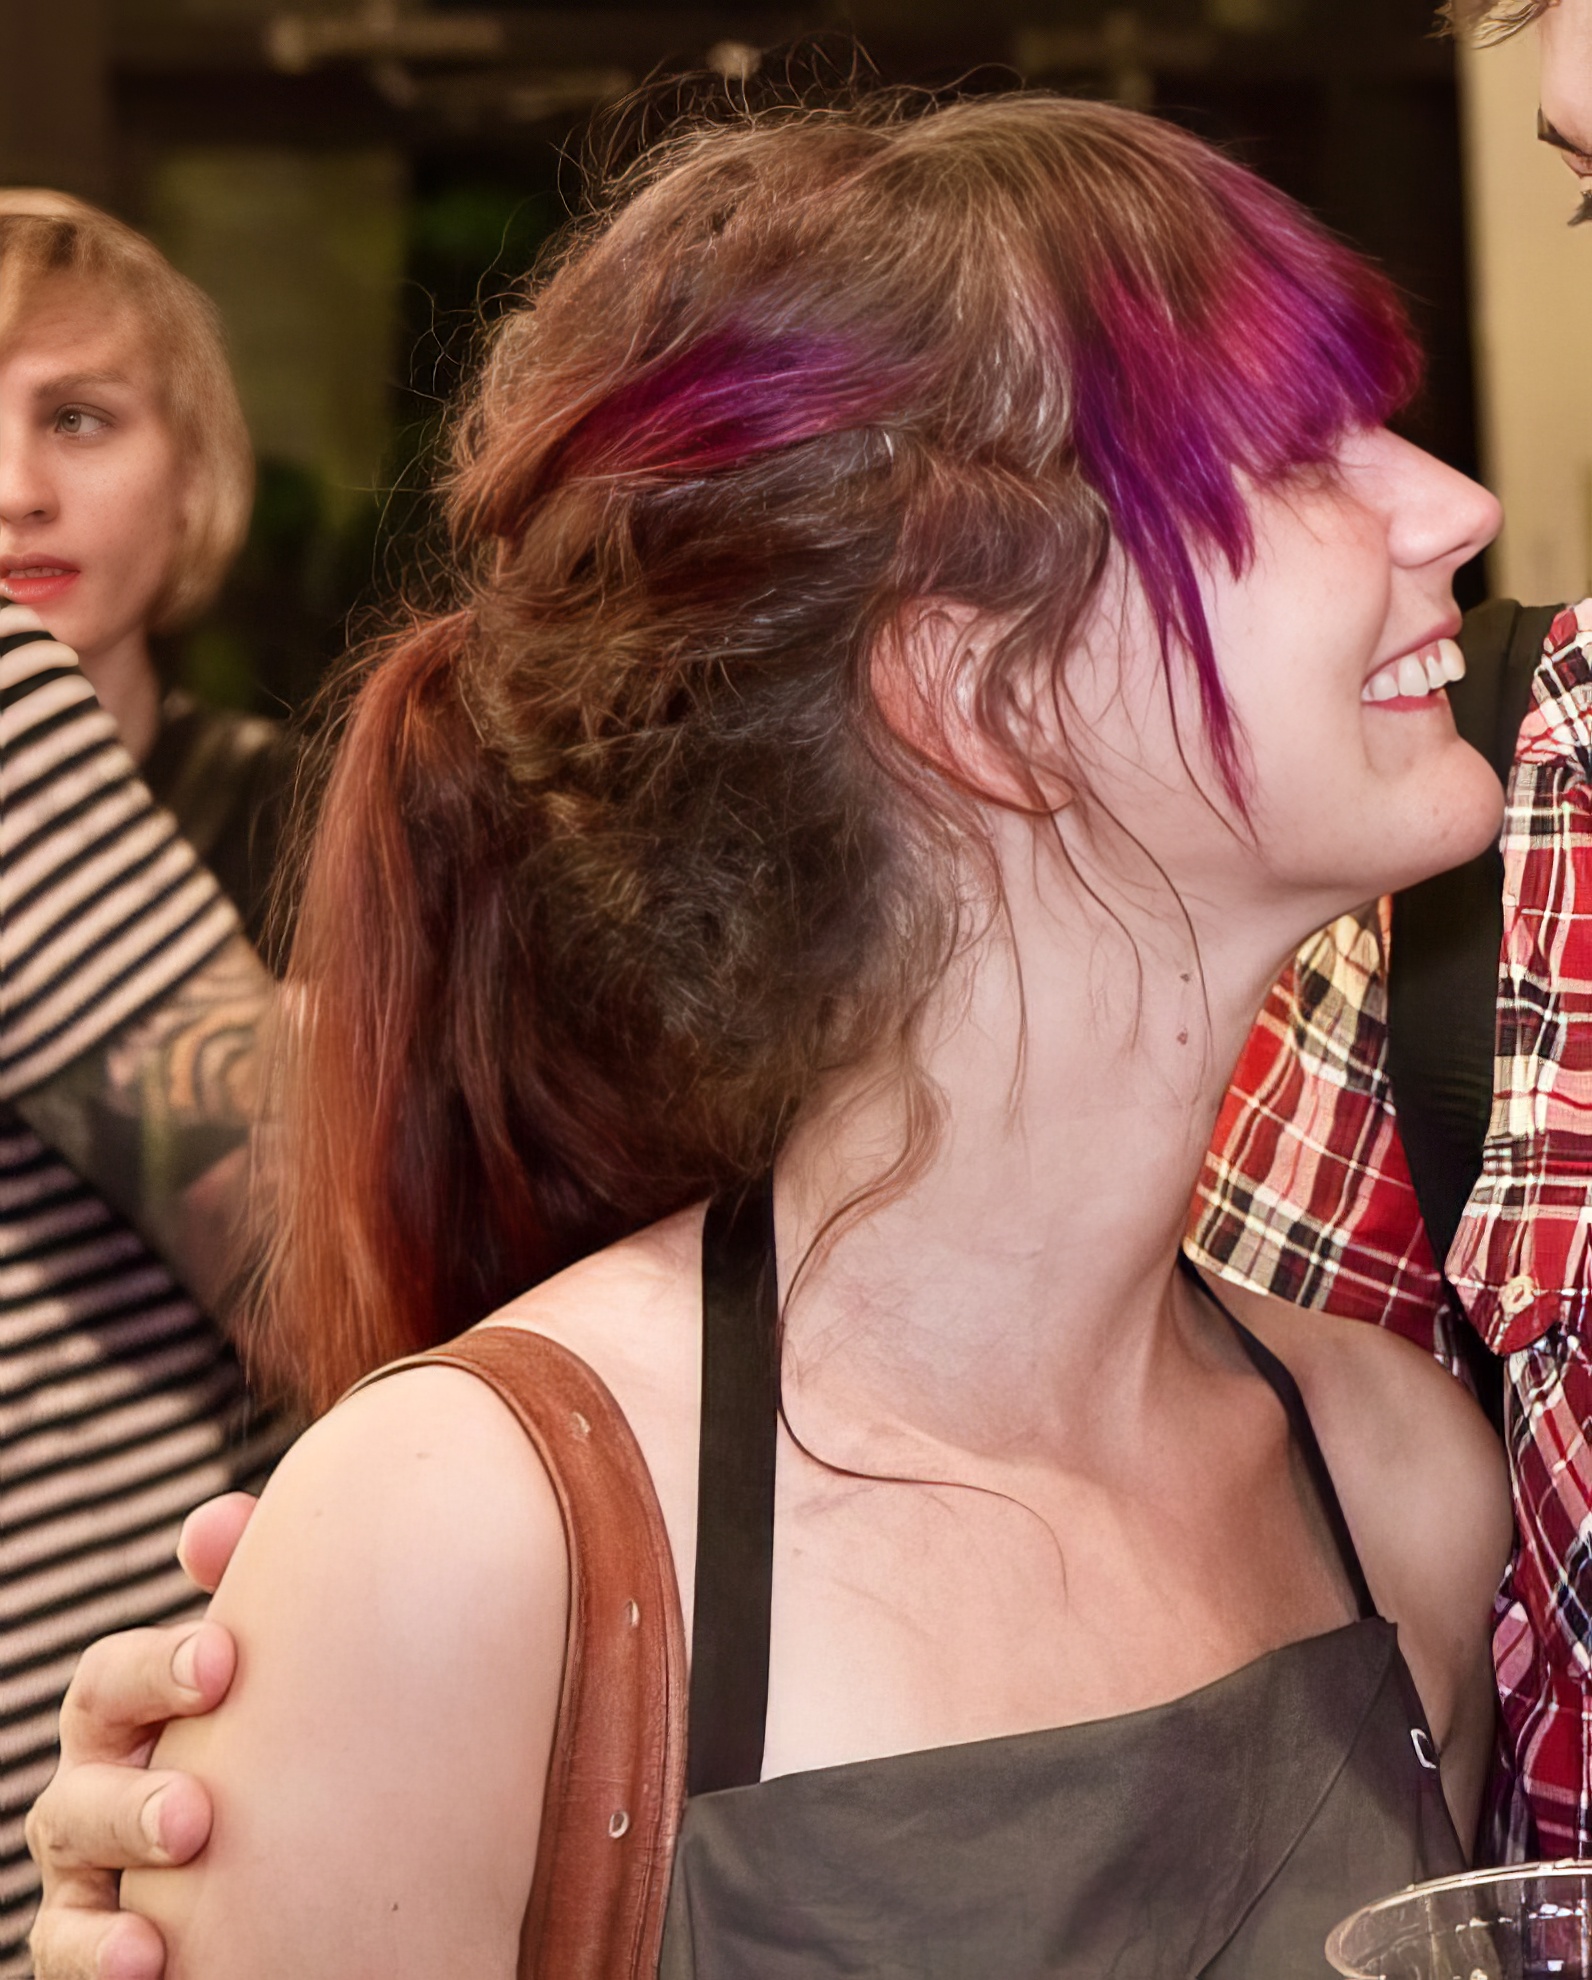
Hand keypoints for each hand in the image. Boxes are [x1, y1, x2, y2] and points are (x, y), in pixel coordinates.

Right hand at [26, 1494, 256, 1979]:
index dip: (157, 1668)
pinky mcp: (91, 1943)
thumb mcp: (273, 1665)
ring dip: (124, 1859)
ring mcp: (88, 1869)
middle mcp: (99, 1783)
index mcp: (134, 1710)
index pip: (116, 1679)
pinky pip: (67, 1950)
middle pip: (85, 1775)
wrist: (301, 1854)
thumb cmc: (275, 1732)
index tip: (223, 1663)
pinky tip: (146, 1958)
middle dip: (133, 1791)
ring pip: (73, 1858)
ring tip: (184, 1863)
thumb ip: (256, 1585)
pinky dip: (97, 1955)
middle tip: (197, 1810)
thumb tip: (218, 1526)